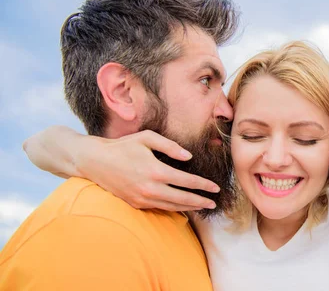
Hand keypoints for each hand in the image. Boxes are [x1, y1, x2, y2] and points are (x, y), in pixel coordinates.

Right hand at [77, 130, 219, 210]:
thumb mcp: (147, 138)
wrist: (95, 162)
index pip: (187, 181)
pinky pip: (159, 208)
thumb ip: (170, 146)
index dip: (204, 185)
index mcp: (156, 171)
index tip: (216, 188)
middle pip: (183, 199)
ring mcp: (142, 198)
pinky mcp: (136, 204)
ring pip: (172, 207)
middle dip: (201, 201)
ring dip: (189, 207)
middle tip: (213, 202)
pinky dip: (173, 208)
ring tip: (202, 206)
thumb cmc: (123, 146)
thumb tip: (188, 157)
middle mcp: (150, 188)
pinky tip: (182, 206)